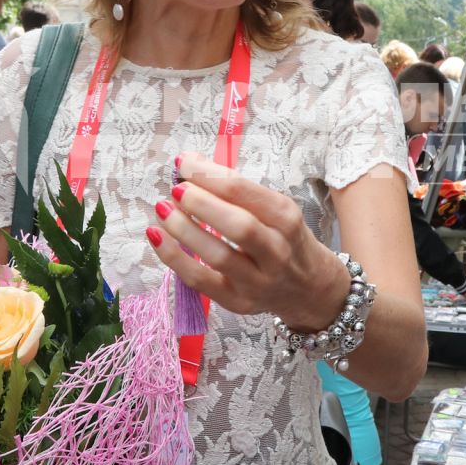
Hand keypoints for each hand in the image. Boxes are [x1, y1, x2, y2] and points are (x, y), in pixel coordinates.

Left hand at [147, 153, 346, 325]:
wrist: (309, 288)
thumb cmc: (284, 239)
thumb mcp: (274, 209)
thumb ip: (236, 190)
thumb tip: (189, 163)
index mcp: (287, 219)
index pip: (246, 193)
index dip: (210, 175)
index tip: (184, 162)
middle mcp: (277, 252)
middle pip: (239, 227)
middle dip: (202, 203)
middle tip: (176, 188)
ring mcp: (257, 281)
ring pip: (218, 256)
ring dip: (184, 229)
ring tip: (162, 208)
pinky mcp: (237, 302)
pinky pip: (199, 280)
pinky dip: (173, 257)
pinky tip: (156, 236)